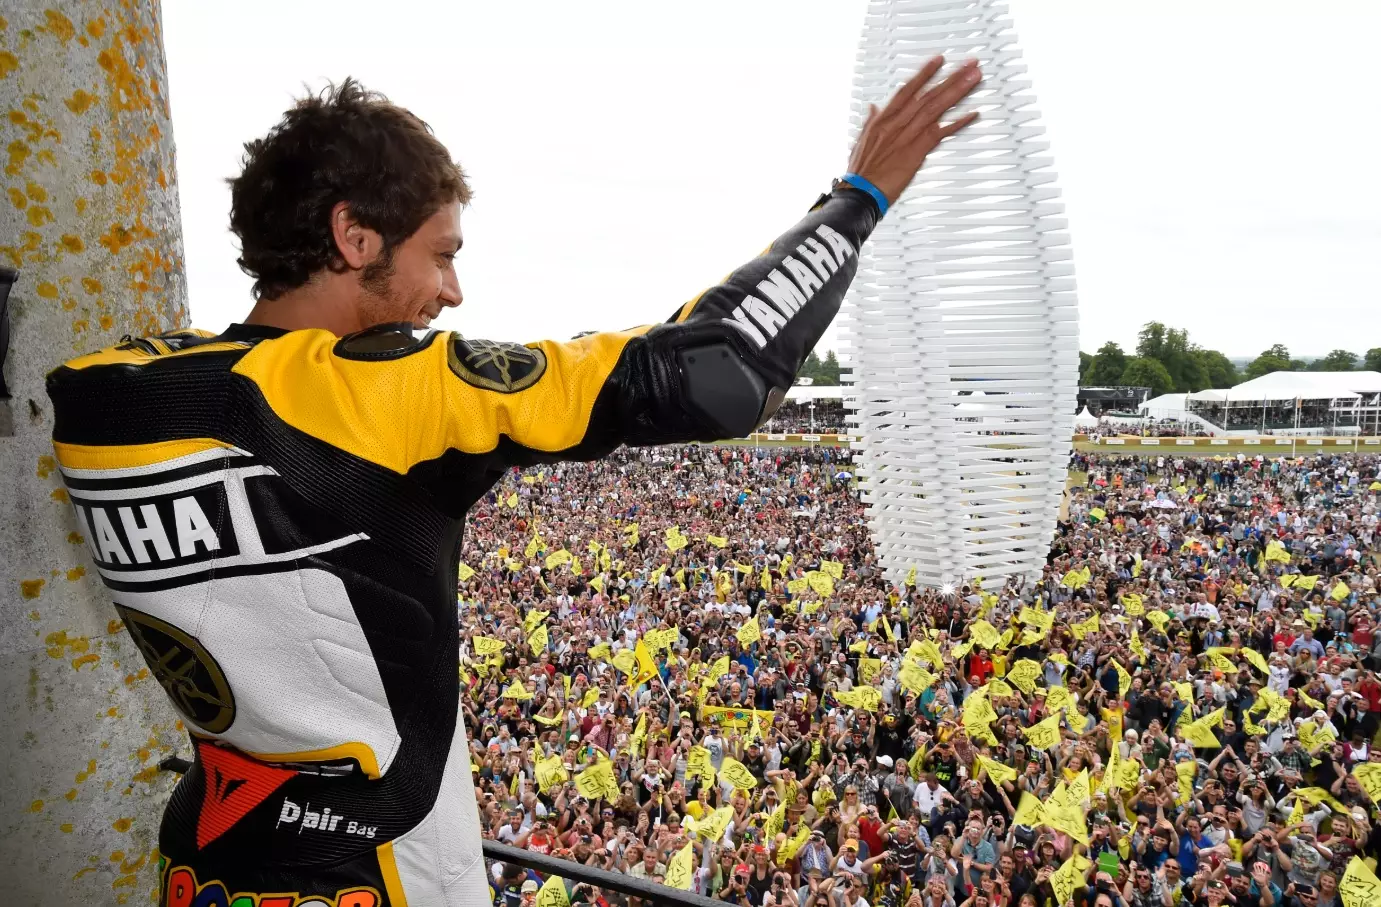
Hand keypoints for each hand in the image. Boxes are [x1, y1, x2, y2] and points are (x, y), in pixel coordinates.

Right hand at [845, 56, 981, 203]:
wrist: (860, 193)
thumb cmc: (861, 172)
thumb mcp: (860, 140)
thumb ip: (870, 121)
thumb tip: (873, 107)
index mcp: (883, 119)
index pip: (907, 90)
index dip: (924, 74)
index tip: (939, 61)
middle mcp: (897, 124)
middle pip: (928, 94)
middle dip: (951, 77)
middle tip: (969, 64)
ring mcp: (908, 137)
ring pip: (936, 107)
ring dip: (958, 91)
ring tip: (973, 78)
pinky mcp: (916, 152)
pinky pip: (941, 134)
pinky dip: (958, 123)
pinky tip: (972, 113)